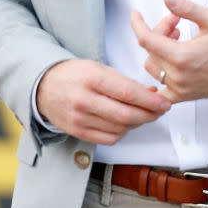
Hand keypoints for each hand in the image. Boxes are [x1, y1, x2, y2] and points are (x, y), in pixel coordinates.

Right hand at [36, 52, 172, 144]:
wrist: (43, 86)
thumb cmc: (74, 75)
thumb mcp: (97, 68)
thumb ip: (124, 81)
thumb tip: (152, 94)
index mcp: (91, 78)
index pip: (127, 93)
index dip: (150, 101)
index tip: (164, 103)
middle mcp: (84, 99)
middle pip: (126, 115)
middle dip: (149, 115)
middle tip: (159, 112)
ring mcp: (79, 118)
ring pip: (120, 129)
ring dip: (137, 124)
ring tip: (142, 115)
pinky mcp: (77, 132)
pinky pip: (109, 139)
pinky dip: (122, 133)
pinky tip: (124, 124)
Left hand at [130, 0, 207, 102]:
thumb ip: (187, 8)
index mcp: (181, 57)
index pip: (146, 39)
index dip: (137, 24)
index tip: (136, 14)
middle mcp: (178, 76)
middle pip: (151, 49)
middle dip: (159, 30)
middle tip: (176, 21)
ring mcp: (180, 88)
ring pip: (153, 66)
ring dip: (160, 49)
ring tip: (178, 38)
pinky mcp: (184, 96)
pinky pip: (160, 90)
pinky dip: (158, 76)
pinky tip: (166, 63)